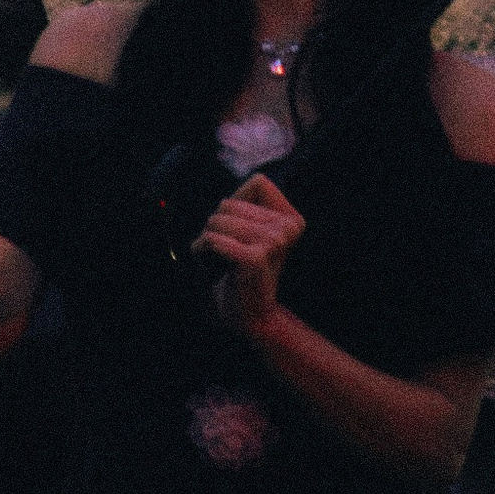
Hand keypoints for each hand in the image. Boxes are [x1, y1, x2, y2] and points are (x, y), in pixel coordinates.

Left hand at [196, 171, 304, 337]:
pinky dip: (202, 251)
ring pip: (217, 220)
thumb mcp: (253, 231)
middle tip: (229, 252)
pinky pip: (212, 240)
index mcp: (292, 219)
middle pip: (229, 203)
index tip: (242, 234)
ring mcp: (273, 242)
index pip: (257, 182)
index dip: (237, 205)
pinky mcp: (254, 258)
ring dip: (208, 241)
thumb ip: (251, 202)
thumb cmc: (244, 271)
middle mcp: (288, 228)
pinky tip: (214, 268)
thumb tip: (255, 177)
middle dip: (218, 226)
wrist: (251, 316)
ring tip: (222, 261)